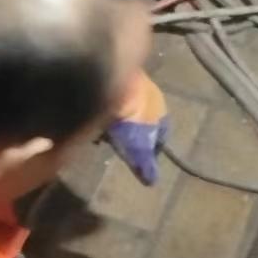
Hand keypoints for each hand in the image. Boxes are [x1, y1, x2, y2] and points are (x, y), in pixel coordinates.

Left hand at [105, 72, 167, 186]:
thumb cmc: (128, 119)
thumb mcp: (138, 148)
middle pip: (143, 118)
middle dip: (133, 133)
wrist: (109, 82)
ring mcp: (130, 82)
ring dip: (118, 120)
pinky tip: (94, 119)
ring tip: (104, 135)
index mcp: (161, 109)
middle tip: (121, 147)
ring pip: (127, 108)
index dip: (153, 147)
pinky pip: (110, 99)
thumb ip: (145, 165)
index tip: (143, 159)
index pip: (162, 132)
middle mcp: (150, 93)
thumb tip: (152, 181)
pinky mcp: (110, 75)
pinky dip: (104, 110)